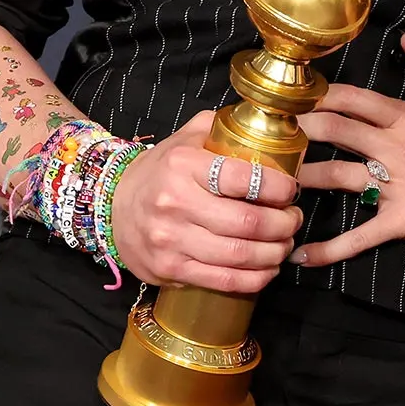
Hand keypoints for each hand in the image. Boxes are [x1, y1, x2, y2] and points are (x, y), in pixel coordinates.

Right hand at [107, 109, 303, 292]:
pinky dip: (255, 279)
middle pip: (247, 222)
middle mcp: (176, 202)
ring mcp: (171, 240)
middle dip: (284, 224)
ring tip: (285, 243)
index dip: (277, 188)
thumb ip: (220, 127)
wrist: (110, 206)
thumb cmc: (160, 172)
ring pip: (239, 255)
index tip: (291, 190)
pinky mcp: (169, 270)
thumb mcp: (184, 138)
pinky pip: (223, 281)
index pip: (243, 178)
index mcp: (184, 165)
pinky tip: (268, 269)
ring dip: (275, 253)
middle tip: (294, 219)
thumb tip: (264, 124)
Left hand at [290, 34, 404, 265]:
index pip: (351, 99)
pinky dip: (329, 248)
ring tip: (268, 185)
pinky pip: (359, 236)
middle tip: (268, 133)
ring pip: (336, 177)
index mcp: (404, 117)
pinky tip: (300, 255)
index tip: (293, 97)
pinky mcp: (400, 220)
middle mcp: (392, 147)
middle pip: (334, 131)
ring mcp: (394, 185)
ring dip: (302, 180)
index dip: (319, 96)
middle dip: (299, 130)